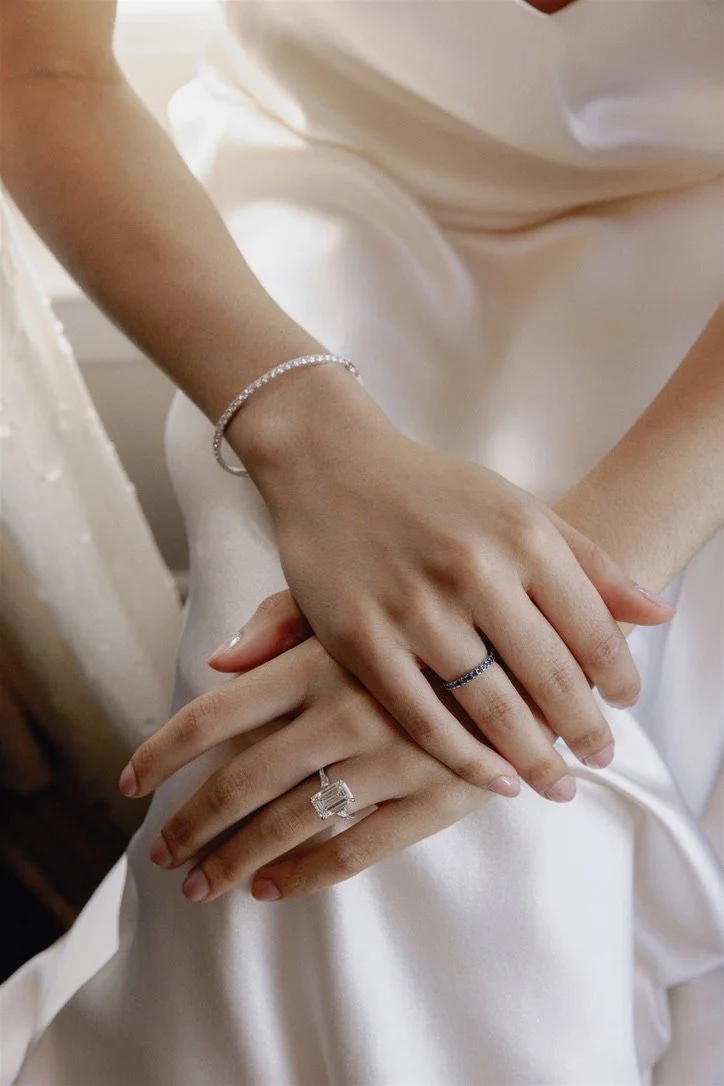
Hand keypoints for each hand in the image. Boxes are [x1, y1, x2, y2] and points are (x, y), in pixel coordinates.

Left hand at [122, 630, 528, 903]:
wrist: (541, 624)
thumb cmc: (436, 602)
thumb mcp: (358, 596)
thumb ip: (282, 624)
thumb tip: (215, 663)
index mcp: (318, 659)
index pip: (214, 715)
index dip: (164, 753)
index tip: (129, 782)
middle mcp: (344, 710)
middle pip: (240, 782)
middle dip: (191, 825)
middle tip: (163, 857)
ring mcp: (390, 757)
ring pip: (289, 823)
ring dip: (234, 858)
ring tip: (200, 884)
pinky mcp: (434, 794)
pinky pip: (356, 848)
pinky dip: (305, 874)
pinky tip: (270, 888)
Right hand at [238, 400, 674, 796]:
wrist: (330, 462)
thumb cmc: (431, 489)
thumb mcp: (517, 506)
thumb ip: (589, 560)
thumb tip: (659, 614)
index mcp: (522, 535)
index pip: (593, 630)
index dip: (619, 679)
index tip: (625, 706)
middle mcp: (473, 571)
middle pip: (550, 677)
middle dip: (585, 731)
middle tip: (600, 759)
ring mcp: (414, 608)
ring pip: (490, 707)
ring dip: (533, 757)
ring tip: (555, 783)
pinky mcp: (360, 637)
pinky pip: (422, 716)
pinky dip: (463, 758)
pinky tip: (492, 779)